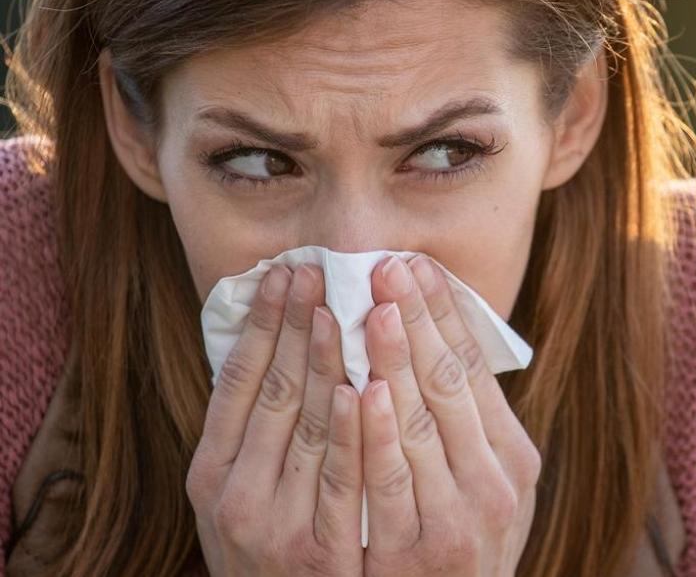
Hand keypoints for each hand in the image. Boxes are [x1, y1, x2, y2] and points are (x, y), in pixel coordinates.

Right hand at [187, 263, 364, 575]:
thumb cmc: (274, 548)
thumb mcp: (244, 491)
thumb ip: (260, 430)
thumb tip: (284, 342)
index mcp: (212, 471)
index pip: (238, 381)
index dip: (261, 324)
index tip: (284, 272)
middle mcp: (236, 495)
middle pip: (272, 392)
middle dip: (296, 325)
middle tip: (317, 269)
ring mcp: (277, 525)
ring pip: (306, 427)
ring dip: (323, 362)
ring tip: (338, 306)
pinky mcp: (321, 554)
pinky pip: (340, 482)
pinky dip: (350, 433)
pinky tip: (362, 388)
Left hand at [358, 253, 541, 575]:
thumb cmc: (457, 546)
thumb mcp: (485, 487)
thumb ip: (469, 427)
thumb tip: (436, 341)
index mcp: (513, 456)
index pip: (475, 366)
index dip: (443, 313)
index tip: (416, 265)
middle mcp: (496, 483)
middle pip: (449, 382)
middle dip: (415, 319)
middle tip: (387, 264)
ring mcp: (459, 520)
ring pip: (421, 422)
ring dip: (393, 359)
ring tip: (370, 306)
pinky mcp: (418, 555)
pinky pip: (390, 483)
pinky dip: (375, 433)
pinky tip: (357, 390)